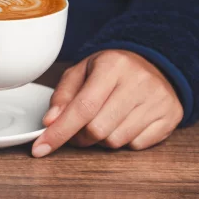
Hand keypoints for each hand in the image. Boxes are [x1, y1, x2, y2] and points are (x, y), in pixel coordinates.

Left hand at [32, 50, 183, 156]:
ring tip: (103, 119)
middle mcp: (138, 82)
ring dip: (101, 138)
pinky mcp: (170, 116)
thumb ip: (62, 95)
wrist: (153, 63)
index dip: (59, 131)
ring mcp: (157, 100)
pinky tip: (123, 121)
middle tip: (78, 127)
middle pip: (97, 129)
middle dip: (80, 136)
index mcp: (112, 66)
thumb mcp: (81, 72)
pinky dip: (124, 140)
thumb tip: (50, 121)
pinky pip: (137, 145)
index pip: (82, 107)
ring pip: (116, 141)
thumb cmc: (110, 69)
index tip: (41, 147)